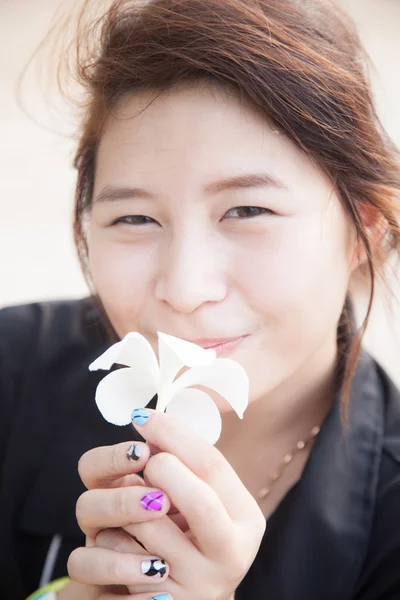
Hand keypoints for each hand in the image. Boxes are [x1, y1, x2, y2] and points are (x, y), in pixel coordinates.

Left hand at [68, 409, 265, 598]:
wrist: (185, 596)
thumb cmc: (189, 533)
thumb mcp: (203, 498)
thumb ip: (188, 465)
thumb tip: (148, 422)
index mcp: (246, 519)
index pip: (213, 466)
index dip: (174, 435)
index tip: (141, 415)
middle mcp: (231, 555)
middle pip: (198, 501)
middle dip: (161, 470)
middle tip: (144, 461)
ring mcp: (200, 585)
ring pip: (148, 530)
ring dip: (125, 509)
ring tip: (128, 512)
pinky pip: (116, 567)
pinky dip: (105, 547)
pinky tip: (114, 544)